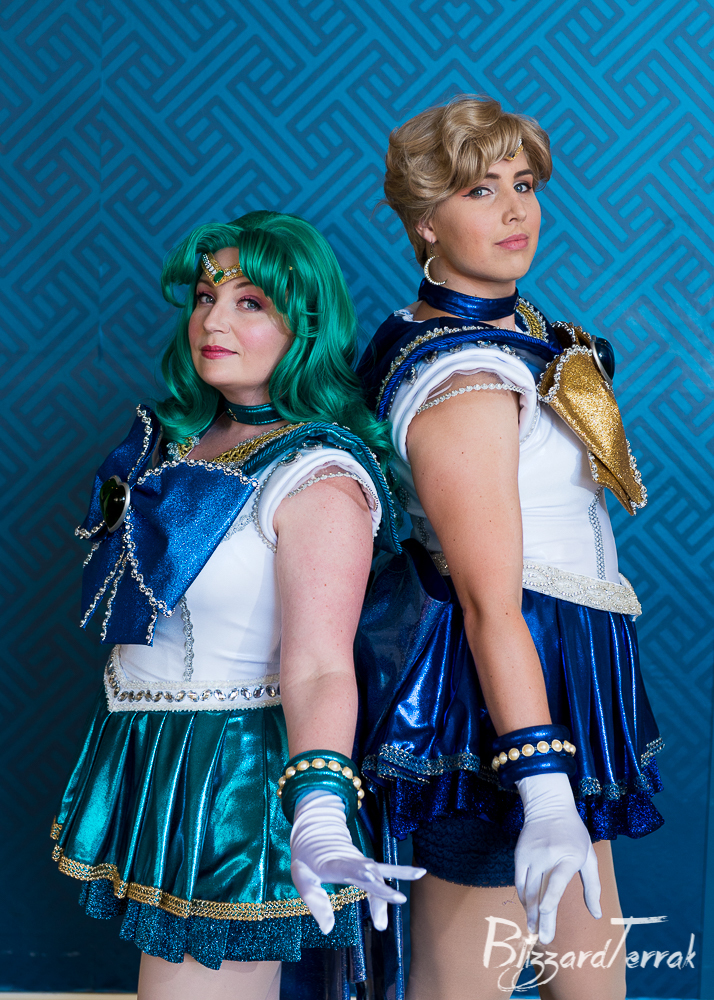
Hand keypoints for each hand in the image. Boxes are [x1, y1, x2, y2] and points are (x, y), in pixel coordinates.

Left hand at [290, 791, 425, 933]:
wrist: (316, 832)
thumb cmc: (306, 860)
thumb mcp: (301, 878)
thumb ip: (315, 902)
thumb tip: (328, 929)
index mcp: (333, 863)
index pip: (350, 869)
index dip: (363, 874)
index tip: (376, 881)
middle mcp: (351, 861)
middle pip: (369, 876)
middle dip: (379, 892)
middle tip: (386, 915)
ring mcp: (361, 861)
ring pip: (379, 876)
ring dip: (386, 894)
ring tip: (392, 911)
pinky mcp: (367, 865)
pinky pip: (386, 869)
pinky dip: (402, 872)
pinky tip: (421, 873)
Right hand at [514, 772, 600, 943]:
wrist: (549, 806)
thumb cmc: (573, 834)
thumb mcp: (589, 856)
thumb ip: (593, 886)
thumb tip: (597, 915)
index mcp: (568, 855)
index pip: (557, 879)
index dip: (550, 897)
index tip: (545, 913)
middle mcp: (548, 856)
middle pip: (540, 891)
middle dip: (541, 917)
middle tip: (544, 938)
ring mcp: (532, 855)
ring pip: (527, 889)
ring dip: (530, 912)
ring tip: (534, 930)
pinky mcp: (520, 855)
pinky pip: (519, 882)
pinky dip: (523, 898)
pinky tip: (528, 910)